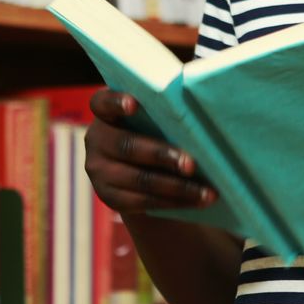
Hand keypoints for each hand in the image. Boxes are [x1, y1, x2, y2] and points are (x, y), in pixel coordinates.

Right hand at [85, 89, 217, 213]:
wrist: (141, 167)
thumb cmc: (156, 128)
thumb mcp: (153, 115)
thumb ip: (166, 109)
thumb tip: (207, 105)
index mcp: (105, 112)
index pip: (102, 102)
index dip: (116, 102)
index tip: (134, 104)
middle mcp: (96, 140)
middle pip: (126, 146)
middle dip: (161, 156)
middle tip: (191, 164)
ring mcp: (99, 171)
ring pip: (139, 180)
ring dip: (177, 187)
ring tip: (207, 192)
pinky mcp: (110, 197)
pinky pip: (143, 202)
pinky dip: (174, 202)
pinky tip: (197, 201)